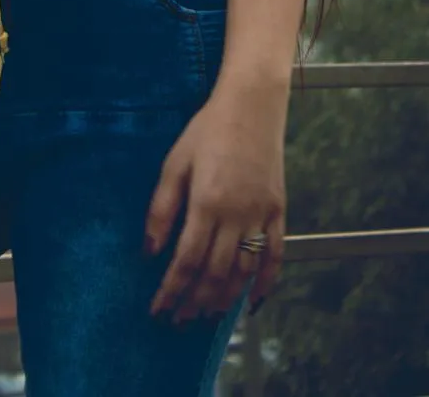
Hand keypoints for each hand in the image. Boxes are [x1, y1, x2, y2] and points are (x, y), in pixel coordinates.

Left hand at [144, 79, 285, 321]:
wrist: (252, 105)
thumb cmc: (207, 129)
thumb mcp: (175, 162)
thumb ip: (162, 209)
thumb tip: (149, 251)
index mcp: (207, 203)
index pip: (186, 261)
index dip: (171, 290)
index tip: (158, 310)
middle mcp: (237, 215)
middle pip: (214, 273)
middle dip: (194, 302)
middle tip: (180, 321)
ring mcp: (261, 215)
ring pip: (244, 271)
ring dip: (225, 298)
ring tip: (207, 315)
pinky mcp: (279, 211)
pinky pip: (275, 256)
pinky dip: (265, 283)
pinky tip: (253, 301)